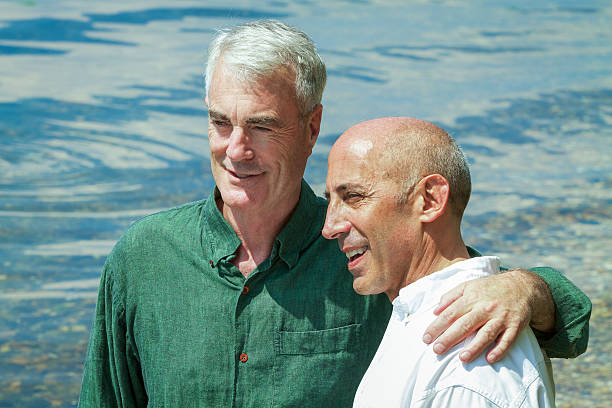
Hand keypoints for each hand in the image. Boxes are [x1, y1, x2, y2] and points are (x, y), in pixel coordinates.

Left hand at [422, 269, 554, 362]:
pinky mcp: (515, 326)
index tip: (426, 338)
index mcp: (471, 298)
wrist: (521, 286)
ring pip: (486, 334)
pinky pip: (507, 340)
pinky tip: (490, 359)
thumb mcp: (468, 285)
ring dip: (475, 347)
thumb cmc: (489, 288)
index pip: (450, 314)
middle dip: (450, 338)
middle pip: (465, 325)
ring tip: (462, 358)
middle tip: (437, 350)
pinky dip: (499, 350)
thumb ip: (450, 297)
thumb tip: (435, 311)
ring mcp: (501, 317)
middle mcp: (485, 308)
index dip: (437, 326)